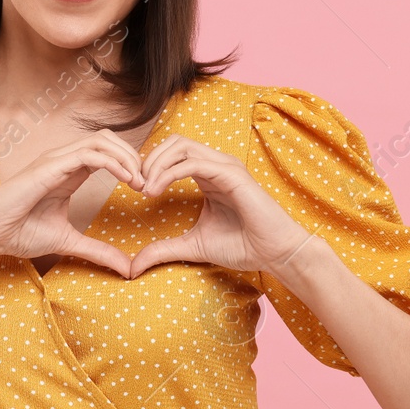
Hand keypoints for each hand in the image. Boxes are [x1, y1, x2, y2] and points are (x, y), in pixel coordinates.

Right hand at [0, 131, 147, 278]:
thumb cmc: (19, 232)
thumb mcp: (69, 242)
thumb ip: (98, 251)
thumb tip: (127, 268)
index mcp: (69, 172)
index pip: (107, 153)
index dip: (130, 164)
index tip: (145, 189)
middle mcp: (63, 160)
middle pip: (108, 139)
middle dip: (133, 156)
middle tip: (148, 182)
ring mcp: (56, 160)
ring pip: (101, 141)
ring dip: (127, 157)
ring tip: (140, 181)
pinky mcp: (50, 167)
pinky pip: (89, 154)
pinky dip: (113, 163)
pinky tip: (126, 180)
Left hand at [127, 134, 327, 279]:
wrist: (275, 254)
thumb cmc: (243, 247)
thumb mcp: (193, 246)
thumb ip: (164, 250)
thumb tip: (133, 266)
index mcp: (209, 175)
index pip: (173, 153)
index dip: (149, 166)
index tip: (135, 190)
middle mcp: (217, 165)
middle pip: (174, 142)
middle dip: (149, 159)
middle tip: (136, 186)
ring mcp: (226, 166)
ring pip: (181, 146)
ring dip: (156, 163)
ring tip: (145, 189)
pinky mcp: (232, 174)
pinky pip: (193, 162)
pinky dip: (169, 172)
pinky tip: (156, 190)